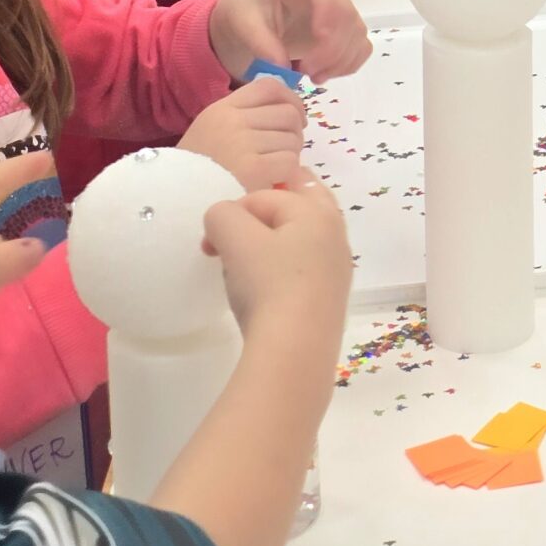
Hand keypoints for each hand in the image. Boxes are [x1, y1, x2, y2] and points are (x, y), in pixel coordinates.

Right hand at [180, 81, 307, 190]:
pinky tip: (273, 181)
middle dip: (295, 132)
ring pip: (293, 139)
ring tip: (274, 168)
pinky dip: (288, 173)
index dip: (291, 99)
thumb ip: (243, 117)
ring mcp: (243, 143)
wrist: (175, 202)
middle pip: (288, 113)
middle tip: (284, 150)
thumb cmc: (194, 171)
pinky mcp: (254, 169)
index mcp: (222, 108)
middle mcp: (234, 120)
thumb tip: (288, 111)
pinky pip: (290, 162)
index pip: (270, 87)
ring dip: (290, 155)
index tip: (296, 116)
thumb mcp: (211, 131)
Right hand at [201, 182, 351, 342]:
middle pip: (298, 208)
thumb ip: (223, 215)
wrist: (295, 350)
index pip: (267, 196)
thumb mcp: (235, 238)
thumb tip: (223, 221)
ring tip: (242, 267)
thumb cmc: (268, 284)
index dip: (232, 213)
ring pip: (300, 242)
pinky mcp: (329, 301)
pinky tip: (263, 294)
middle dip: (262, 217)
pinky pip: (302, 273)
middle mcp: (335, 236)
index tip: (210, 242)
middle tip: (234, 236)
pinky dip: (280, 274)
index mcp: (318, 212)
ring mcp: (336, 271)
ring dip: (269, 247)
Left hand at [211, 0, 371, 86]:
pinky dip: (346, 66)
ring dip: (339, 62)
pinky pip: (361, 48)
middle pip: (346, 16)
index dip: (328, 12)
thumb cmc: (248, 12)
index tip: (316, 42)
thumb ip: (261, 43)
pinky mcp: (346, 31)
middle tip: (304, 72)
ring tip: (310, 76)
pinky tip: (323, 73)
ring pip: (357, 35)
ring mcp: (341, 11)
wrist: (253, 17)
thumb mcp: (243, 23)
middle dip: (330, 51)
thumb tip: (282, 68)